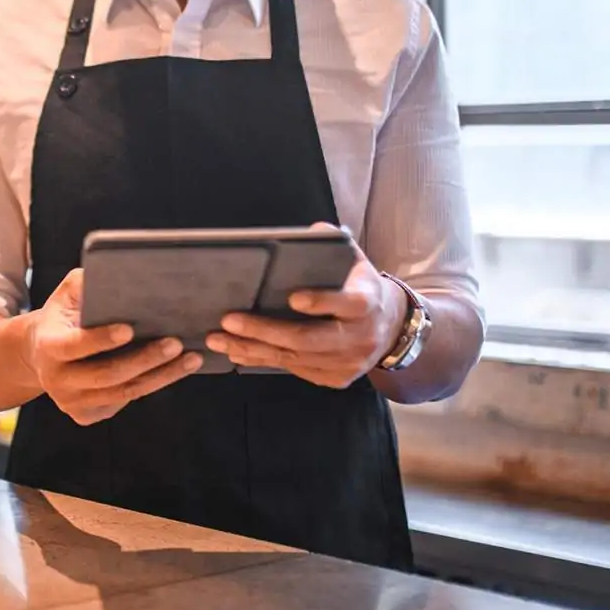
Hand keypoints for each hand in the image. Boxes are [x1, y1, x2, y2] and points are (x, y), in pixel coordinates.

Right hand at [27, 268, 202, 425]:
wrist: (41, 352)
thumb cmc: (63, 314)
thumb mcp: (67, 293)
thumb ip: (87, 283)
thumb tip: (122, 272)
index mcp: (48, 346)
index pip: (76, 345)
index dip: (102, 339)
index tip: (131, 328)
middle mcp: (56, 379)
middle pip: (106, 375)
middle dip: (144, 359)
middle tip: (175, 343)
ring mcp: (71, 401)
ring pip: (122, 392)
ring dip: (160, 376)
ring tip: (190, 358)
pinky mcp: (86, 414)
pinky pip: (124, 401)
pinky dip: (153, 385)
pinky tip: (176, 370)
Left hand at [205, 229, 407, 388]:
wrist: (389, 327)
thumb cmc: (361, 286)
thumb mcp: (355, 261)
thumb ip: (333, 244)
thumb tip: (310, 230)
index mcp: (367, 302)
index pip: (348, 303)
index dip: (321, 302)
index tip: (292, 298)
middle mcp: (360, 337)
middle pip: (309, 339)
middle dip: (265, 331)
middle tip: (229, 320)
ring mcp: (348, 363)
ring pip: (295, 359)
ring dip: (253, 349)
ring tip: (219, 339)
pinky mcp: (336, 379)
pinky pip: (296, 371)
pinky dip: (264, 361)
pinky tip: (239, 352)